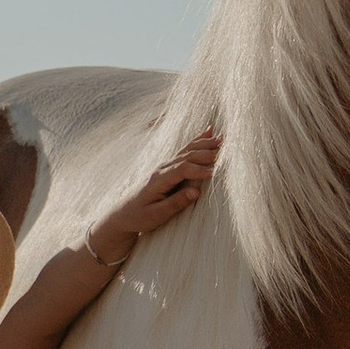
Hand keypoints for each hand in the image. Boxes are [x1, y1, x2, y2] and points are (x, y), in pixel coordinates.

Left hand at [91, 131, 218, 261]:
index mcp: (158, 180)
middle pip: (187, 156)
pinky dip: (198, 140)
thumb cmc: (139, 217)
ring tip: (222, 138)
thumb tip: (195, 192)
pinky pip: (185, 150)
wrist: (123, 213)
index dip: (198, 170)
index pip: (182, 169)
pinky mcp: (169, 166)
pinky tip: (209, 131)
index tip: (214, 172)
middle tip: (226, 149)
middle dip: (206, 152)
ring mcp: (165, 165)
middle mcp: (162, 168)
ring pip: (187, 150)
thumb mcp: (156, 215)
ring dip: (205, 144)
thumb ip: (175, 203)